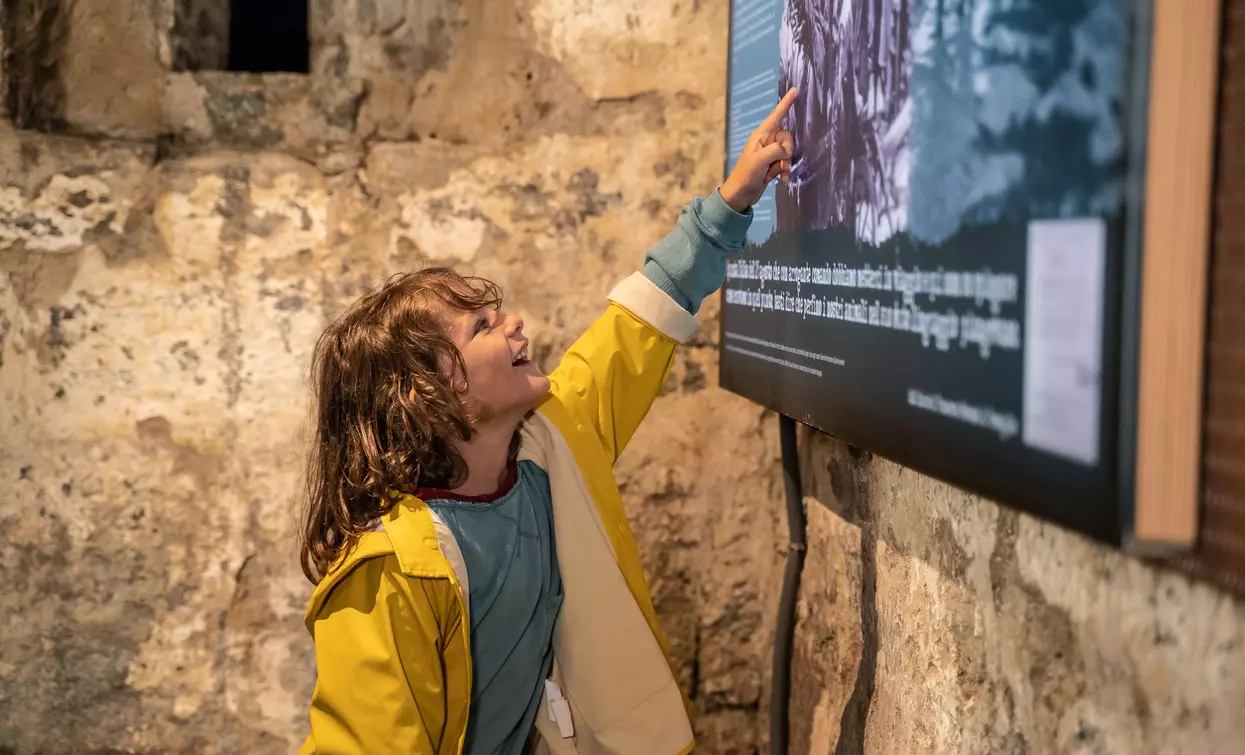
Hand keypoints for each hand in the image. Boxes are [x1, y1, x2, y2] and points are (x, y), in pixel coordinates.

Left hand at [719, 88, 796, 212]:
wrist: (741, 195)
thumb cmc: (745, 175)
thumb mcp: (759, 160)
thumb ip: (775, 150)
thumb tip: (786, 150)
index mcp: (761, 135)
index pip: (776, 115)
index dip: (786, 103)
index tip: (795, 90)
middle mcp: (767, 141)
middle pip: (787, 137)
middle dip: (788, 152)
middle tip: (781, 164)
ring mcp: (770, 153)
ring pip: (788, 152)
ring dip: (786, 165)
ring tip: (780, 175)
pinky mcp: (773, 164)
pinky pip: (786, 163)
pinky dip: (786, 172)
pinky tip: (782, 181)